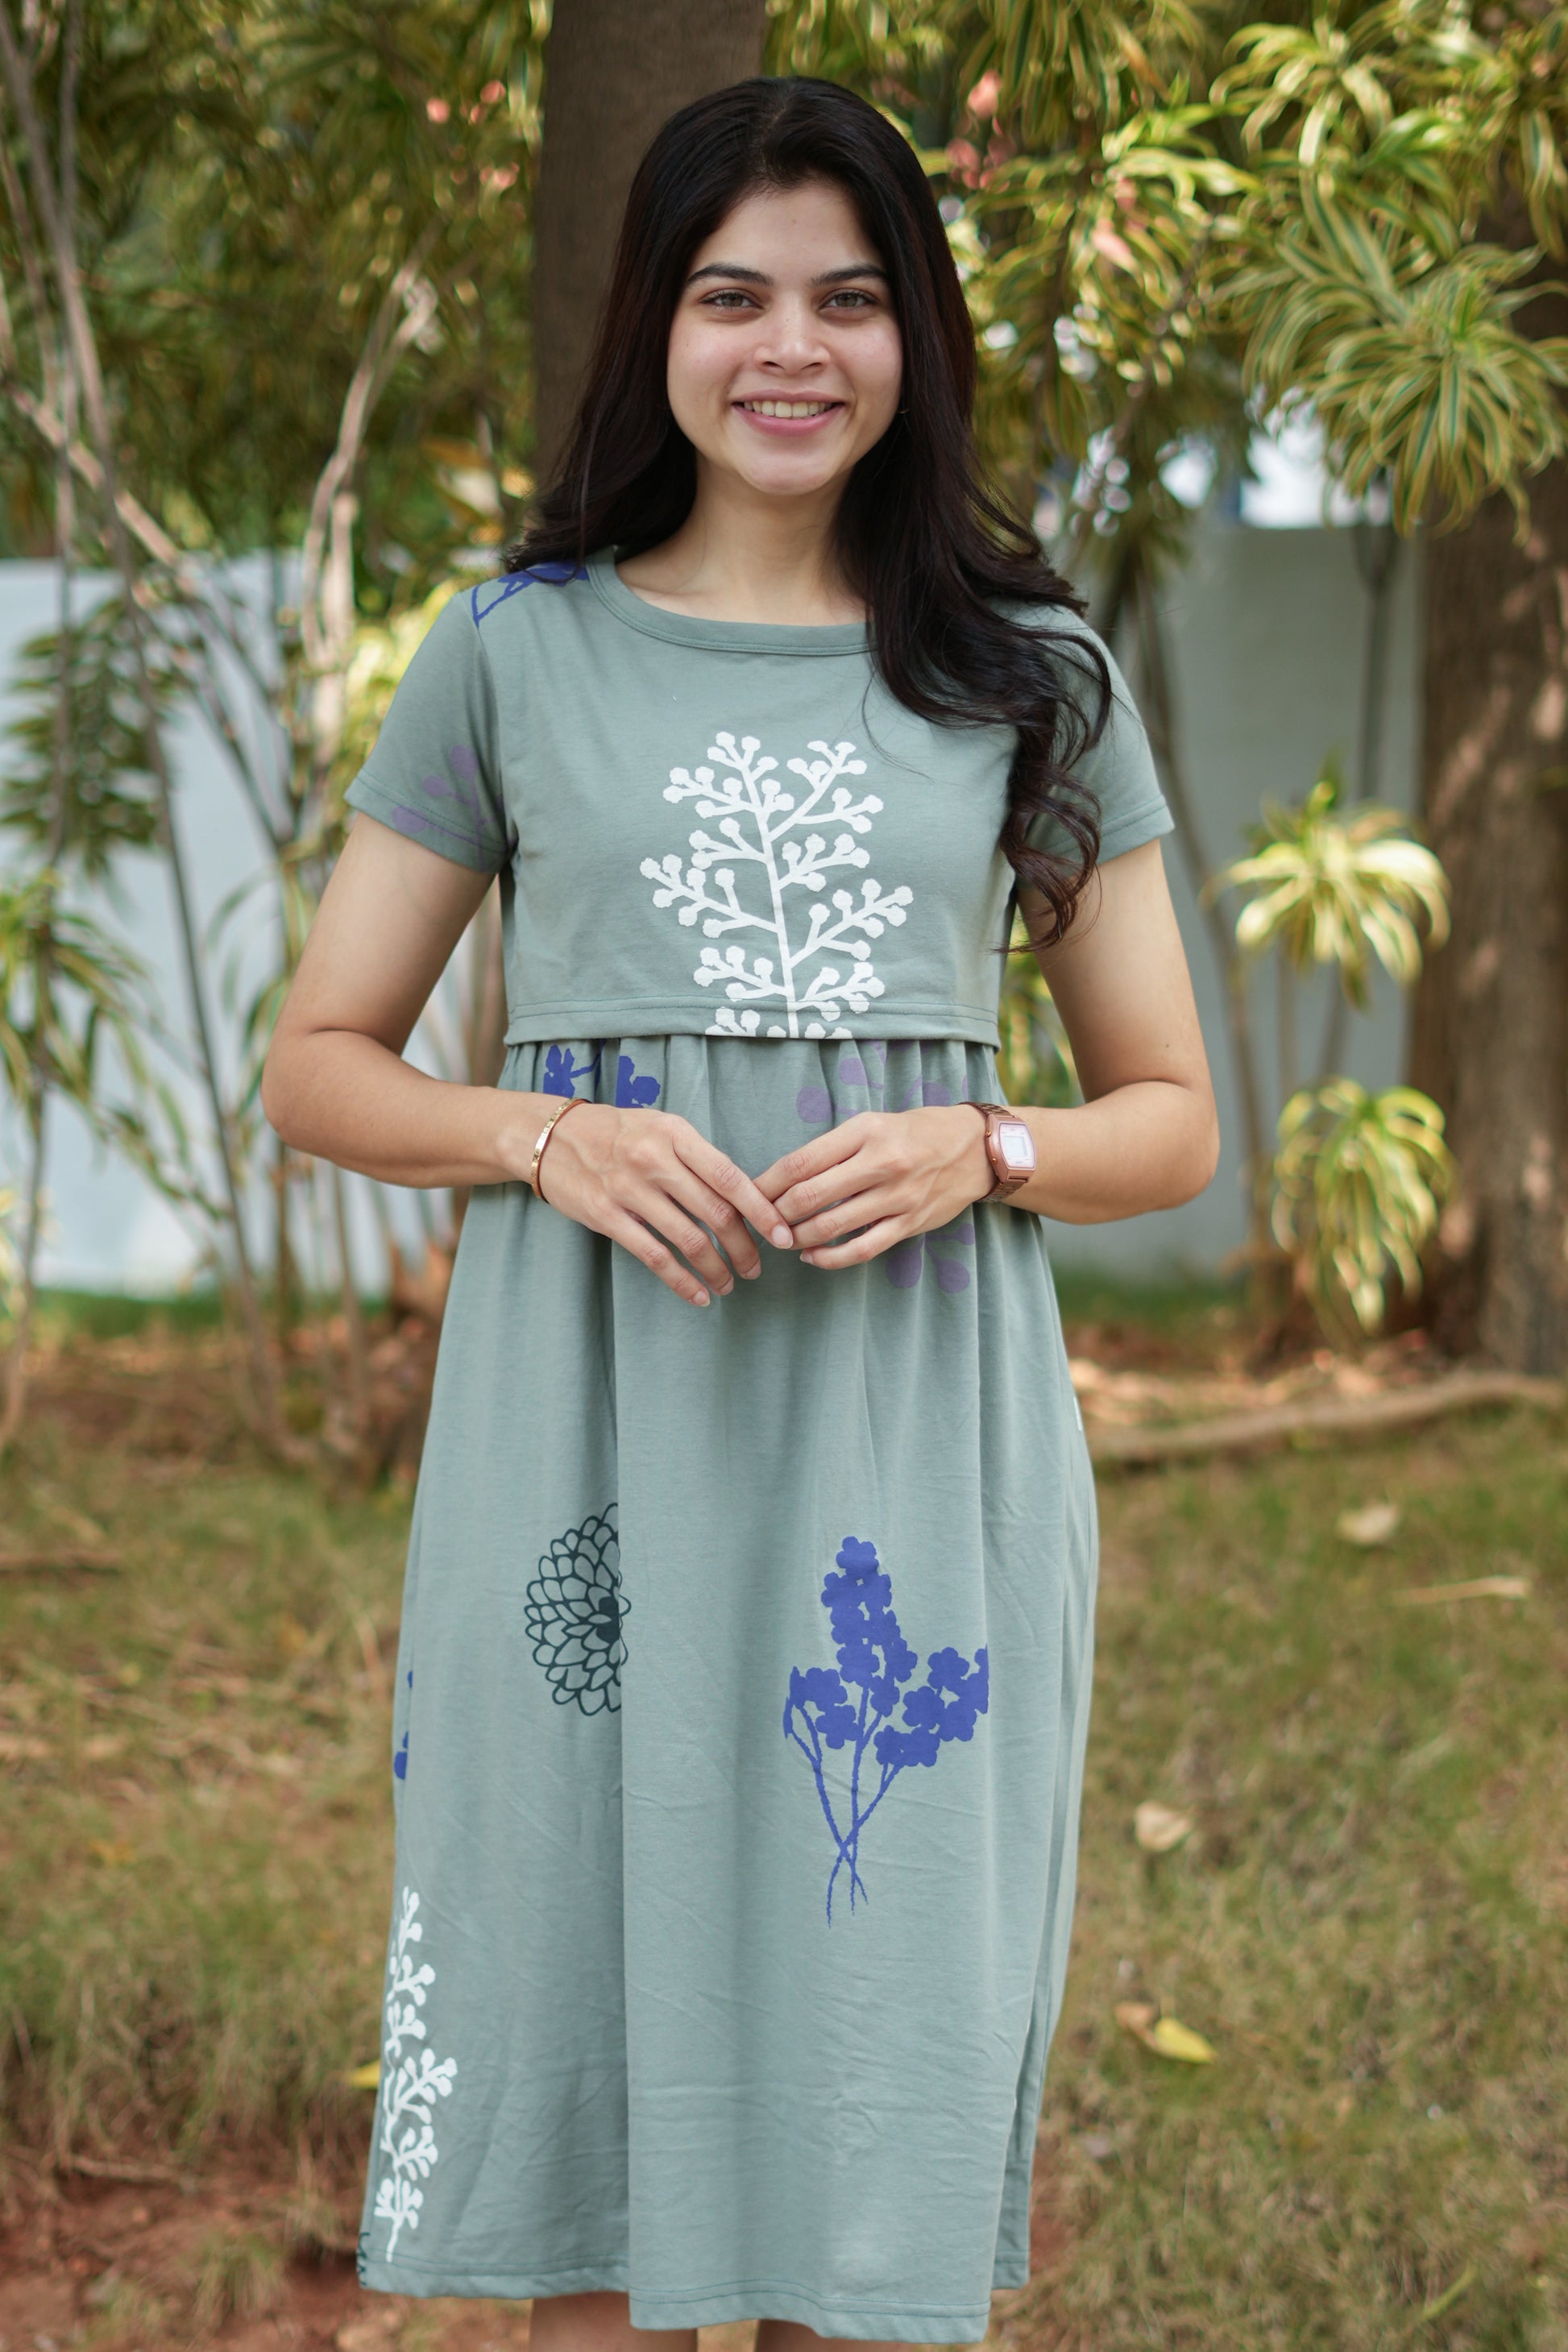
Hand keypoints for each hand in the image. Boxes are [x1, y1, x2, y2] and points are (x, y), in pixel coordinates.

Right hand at [536, 1102, 795, 1306]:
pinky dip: (682, 1281)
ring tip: (730, 1284)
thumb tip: (744, 1195)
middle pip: (715, 1213)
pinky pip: (654, 1257)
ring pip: (689, 1240)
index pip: (730, 1177)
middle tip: (757, 1268)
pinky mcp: (607, 1216)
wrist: (552, 1137)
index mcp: (676, 1134)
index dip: (762, 1211)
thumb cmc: (617, 1133)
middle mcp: (655, 1161)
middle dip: (744, 1248)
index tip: (783, 1235)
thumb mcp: (661, 1127)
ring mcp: (629, 1190)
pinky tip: (699, 1295)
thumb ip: (698, 1157)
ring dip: (717, 1269)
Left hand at [754, 1106, 994, 1268]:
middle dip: (776, 1214)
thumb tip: (783, 1177)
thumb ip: (833, 1149)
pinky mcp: (910, 1224)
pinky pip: (862, 1249)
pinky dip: (830, 1258)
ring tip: (782, 1238)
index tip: (747, 1196)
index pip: (801, 1162)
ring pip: (832, 1225)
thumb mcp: (872, 1124)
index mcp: (865, 1132)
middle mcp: (881, 1163)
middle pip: (810, 1195)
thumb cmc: (913, 1133)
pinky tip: (812, 1256)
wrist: (974, 1149)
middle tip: (760, 1222)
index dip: (767, 1183)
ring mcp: (897, 1196)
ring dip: (798, 1237)